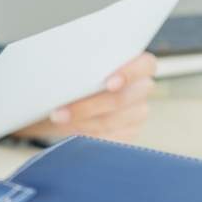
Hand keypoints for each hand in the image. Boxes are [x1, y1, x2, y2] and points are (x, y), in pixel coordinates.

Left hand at [14, 52, 156, 142]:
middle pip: (121, 99)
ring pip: (110, 122)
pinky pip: (108, 140)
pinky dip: (85, 135)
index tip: (108, 84)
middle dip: (87, 106)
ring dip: (79, 122)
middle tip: (59, 112)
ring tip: (56, 118)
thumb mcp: (83, 62)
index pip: (145, 65)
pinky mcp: (128, 134)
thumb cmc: (80, 71)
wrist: (74, 95)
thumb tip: (64, 65)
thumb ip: (84, 62)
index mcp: (140, 64)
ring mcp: (137, 114)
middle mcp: (142, 89)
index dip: (129, 74)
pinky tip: (69, 130)